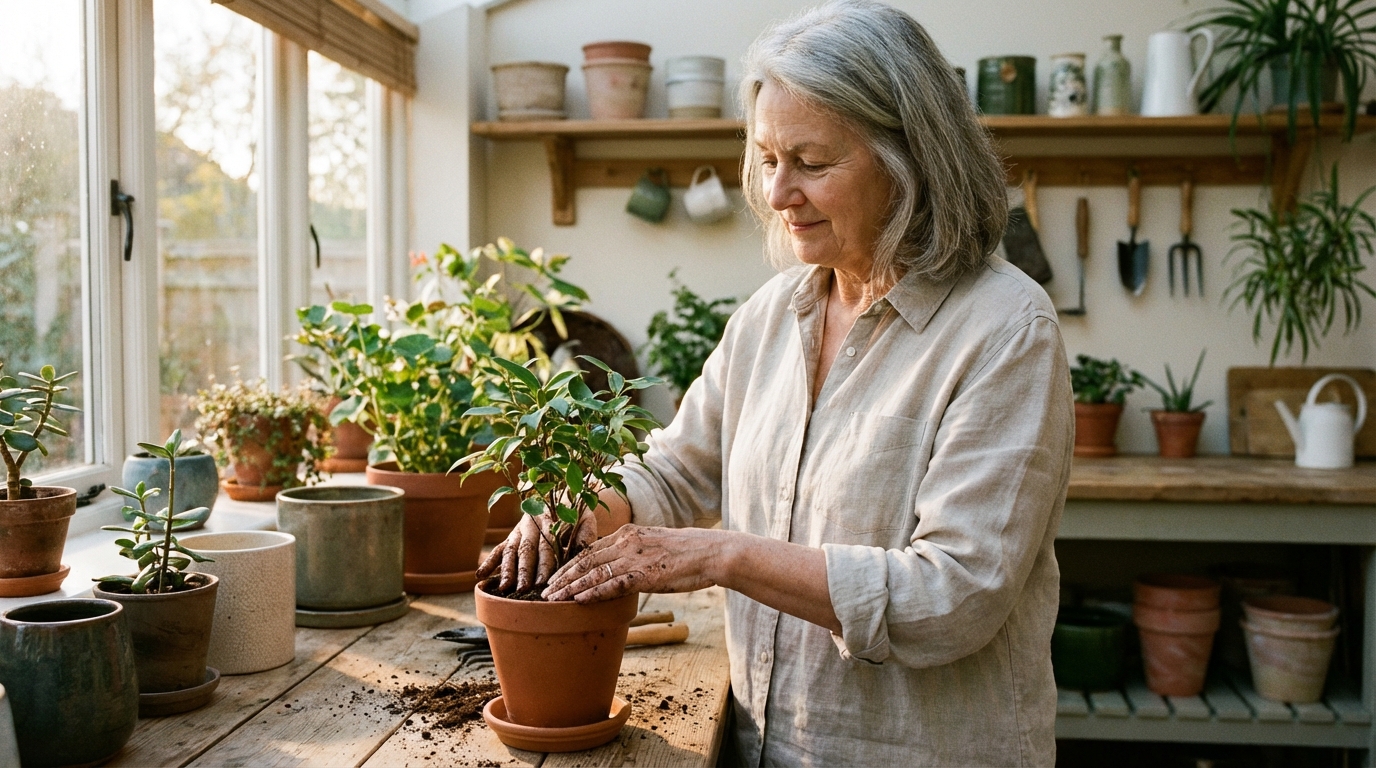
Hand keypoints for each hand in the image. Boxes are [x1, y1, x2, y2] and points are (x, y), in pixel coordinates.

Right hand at [476, 509, 597, 593]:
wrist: (566, 493)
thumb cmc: (578, 513)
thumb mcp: (586, 520)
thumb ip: (584, 537)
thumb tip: (579, 554)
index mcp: (550, 520)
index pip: (547, 545)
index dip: (544, 564)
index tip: (542, 581)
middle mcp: (532, 524)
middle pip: (526, 550)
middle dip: (523, 571)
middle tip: (522, 590)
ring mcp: (519, 530)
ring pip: (510, 550)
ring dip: (506, 570)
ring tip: (504, 588)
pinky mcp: (512, 535)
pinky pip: (499, 548)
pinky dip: (489, 562)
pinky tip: (480, 575)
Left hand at [542, 524, 719, 602]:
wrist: (711, 552)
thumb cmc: (687, 553)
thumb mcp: (654, 545)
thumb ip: (635, 554)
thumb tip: (622, 569)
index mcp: (628, 533)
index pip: (590, 549)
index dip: (569, 564)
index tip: (555, 576)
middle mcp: (627, 542)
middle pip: (585, 560)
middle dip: (562, 576)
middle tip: (544, 590)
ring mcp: (634, 558)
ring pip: (593, 572)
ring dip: (569, 587)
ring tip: (552, 599)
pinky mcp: (645, 574)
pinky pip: (612, 584)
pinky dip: (592, 592)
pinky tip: (577, 600)